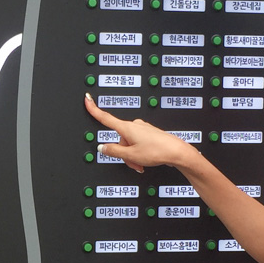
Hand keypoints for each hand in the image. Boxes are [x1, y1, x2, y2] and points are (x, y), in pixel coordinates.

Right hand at [83, 94, 199, 174]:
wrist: (176, 152)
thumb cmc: (157, 151)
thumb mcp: (131, 155)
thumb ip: (114, 151)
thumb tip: (103, 147)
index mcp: (127, 128)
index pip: (105, 118)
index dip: (94, 109)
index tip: (87, 98)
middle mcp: (134, 125)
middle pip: (119, 140)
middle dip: (124, 152)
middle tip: (133, 162)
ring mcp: (142, 128)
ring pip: (129, 143)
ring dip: (132, 155)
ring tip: (141, 163)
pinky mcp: (149, 133)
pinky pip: (138, 143)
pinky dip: (139, 153)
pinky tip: (146, 160)